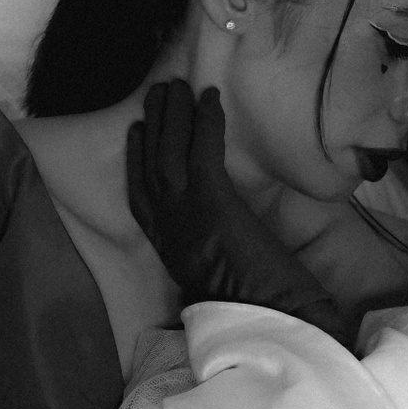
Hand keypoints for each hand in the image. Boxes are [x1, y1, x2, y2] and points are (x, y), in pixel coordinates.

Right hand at [127, 80, 349, 343]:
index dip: (136, 162)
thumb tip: (219, 236)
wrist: (271, 323)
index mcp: (169, 250)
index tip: (137, 133)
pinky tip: (209, 97)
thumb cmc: (257, 308)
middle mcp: (169, 230)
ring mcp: (188, 216)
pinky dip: (205, 121)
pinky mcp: (214, 204)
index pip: (140, 198)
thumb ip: (210, 254)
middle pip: (150, 167)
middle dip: (152, 126)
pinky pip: (203, 151)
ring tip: (176, 85)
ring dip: (172, 114)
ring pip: (169, 153)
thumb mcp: (219, 279)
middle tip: (158, 93)